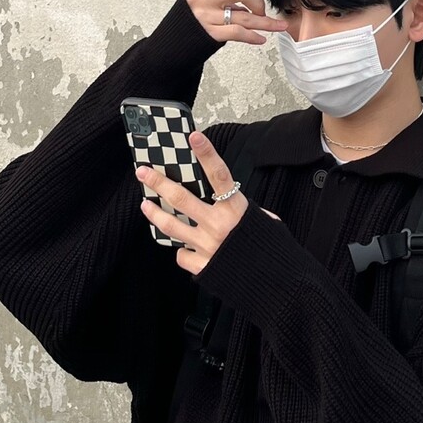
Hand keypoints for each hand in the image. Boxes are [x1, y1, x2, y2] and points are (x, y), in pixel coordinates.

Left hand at [137, 130, 281, 275]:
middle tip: (143, 172)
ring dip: (155, 214)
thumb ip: (244, 212)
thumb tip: (229, 204)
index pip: (219, 175)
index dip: (206, 154)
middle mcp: (219, 226)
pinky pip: (183, 255)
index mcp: (237, 211)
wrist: (279, 286)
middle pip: (181, 199)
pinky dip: (184, 252)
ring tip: (146, 205)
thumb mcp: (265, 223)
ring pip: (171, 227)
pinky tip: (186, 249)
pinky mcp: (203, 267)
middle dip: (158, 183)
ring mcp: (208, 247)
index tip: (193, 136)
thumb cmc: (274, 253)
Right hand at [186, 0, 287, 45]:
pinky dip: (253, 37)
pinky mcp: (210, 34)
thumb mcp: (201, 0)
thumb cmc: (190, 21)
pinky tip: (261, 38)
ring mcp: (207, 17)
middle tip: (260, 11)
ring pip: (244, 17)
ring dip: (266, 22)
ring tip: (279, 26)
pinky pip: (238, 33)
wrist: (172, 42)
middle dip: (257, 1)